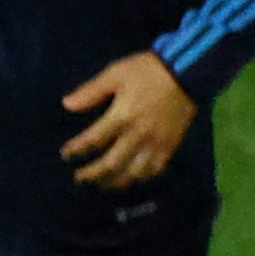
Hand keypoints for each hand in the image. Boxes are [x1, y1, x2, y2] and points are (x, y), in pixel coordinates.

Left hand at [58, 50, 199, 189]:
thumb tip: (66, 105)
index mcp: (122, 116)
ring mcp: (156, 143)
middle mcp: (138, 135)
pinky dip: (139, 179)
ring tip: (100, 185)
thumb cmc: (149, 70)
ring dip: (113, 183)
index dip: (76, 150)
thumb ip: (91, 91)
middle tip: (79, 178)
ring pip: (132, 174)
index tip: (66, 154)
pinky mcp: (170, 146)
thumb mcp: (116, 73)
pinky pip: (153, 170)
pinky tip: (129, 180)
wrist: (189, 72)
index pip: (93, 141)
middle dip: (91, 175)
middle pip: (110, 165)